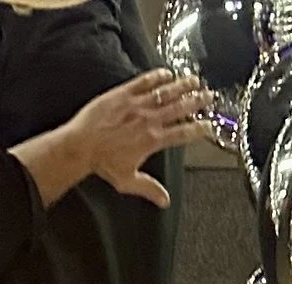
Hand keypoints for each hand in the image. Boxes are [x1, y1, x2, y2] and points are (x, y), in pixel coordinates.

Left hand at [66, 69, 215, 204]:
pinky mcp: (124, 93)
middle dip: (197, 101)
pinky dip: (158, 76)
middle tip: (209, 95)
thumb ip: (149, 188)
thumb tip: (164, 201)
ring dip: (182, 85)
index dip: (199, 129)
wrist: (82, 145)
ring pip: (166, 91)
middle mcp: (149, 120)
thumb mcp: (128, 180)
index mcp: (153, 140)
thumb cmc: (103, 164)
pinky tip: (167, 73)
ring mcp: (137, 104)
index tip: (209, 126)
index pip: (183, 133)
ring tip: (195, 80)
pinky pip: (145, 81)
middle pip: (180, 107)